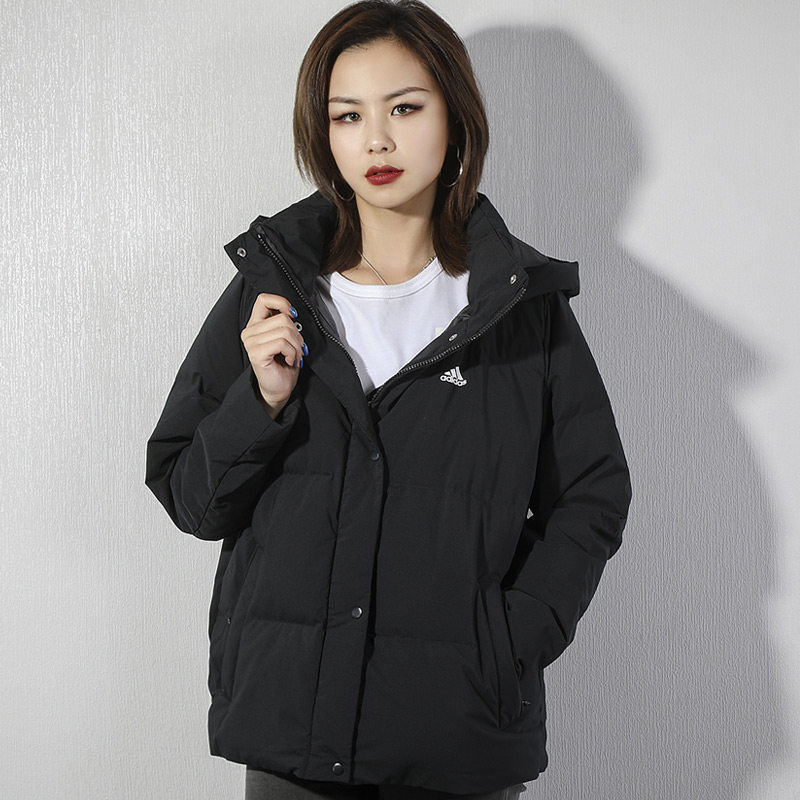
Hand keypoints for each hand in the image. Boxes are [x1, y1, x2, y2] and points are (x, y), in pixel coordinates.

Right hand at [240, 293, 306, 416]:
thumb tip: (291, 313)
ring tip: (294, 356)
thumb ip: (285, 323)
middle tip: (298, 348)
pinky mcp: (256, 353)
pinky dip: (292, 352)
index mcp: (256, 324)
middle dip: (297, 334)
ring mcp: (251, 342)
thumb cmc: (283, 364)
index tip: (293, 314)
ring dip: (296, 346)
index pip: (264, 299)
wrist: (279, 388)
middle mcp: (250, 331)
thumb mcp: (287, 338)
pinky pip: (281, 343)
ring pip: (284, 330)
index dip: (281, 302)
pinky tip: (290, 360)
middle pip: (282, 318)